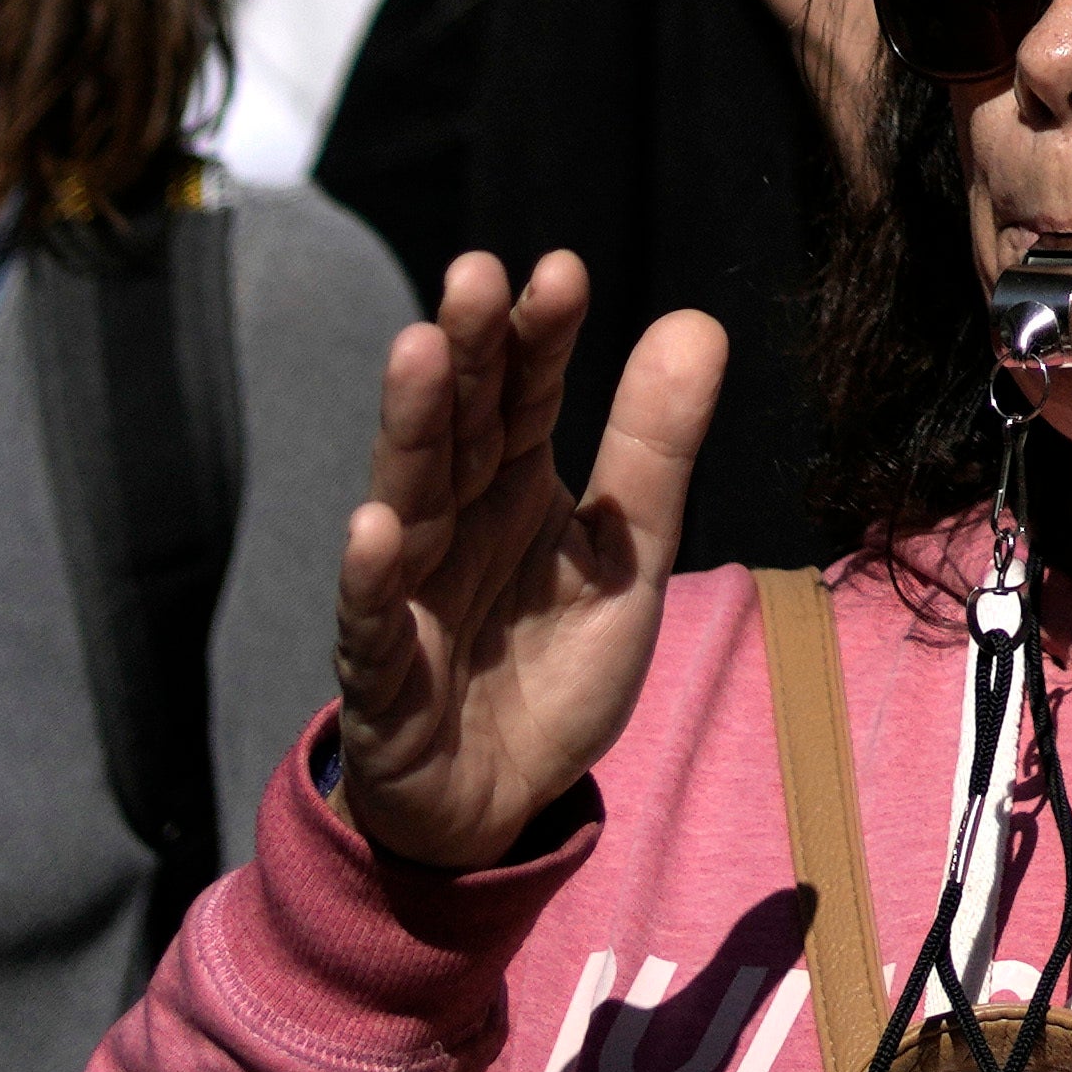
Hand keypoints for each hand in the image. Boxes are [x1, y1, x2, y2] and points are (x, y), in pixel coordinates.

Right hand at [323, 253, 730, 869]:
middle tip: (475, 273)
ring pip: (406, 496)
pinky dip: (370, 577)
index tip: (560, 271)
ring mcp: (408, 591)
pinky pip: (372, 621)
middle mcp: (451, 521)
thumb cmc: (552, 665)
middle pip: (456, 424)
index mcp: (510, 483)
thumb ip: (653, 449)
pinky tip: (375, 526)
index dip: (538, 336)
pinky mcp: (383, 675)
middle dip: (464, 351)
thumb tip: (700, 320)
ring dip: (409, 427)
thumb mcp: (626, 557)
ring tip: (416, 351)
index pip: (522, 392)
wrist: (504, 800)